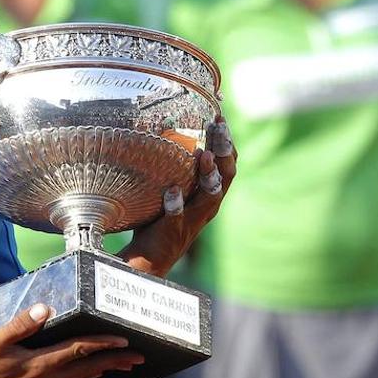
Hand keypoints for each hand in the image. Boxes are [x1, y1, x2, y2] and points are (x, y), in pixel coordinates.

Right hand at [0, 303, 143, 377]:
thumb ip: (20, 324)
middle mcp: (45, 377)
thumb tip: (45, 308)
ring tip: (123, 367)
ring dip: (103, 370)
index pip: (78, 351)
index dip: (102, 345)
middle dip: (115, 362)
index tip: (124, 341)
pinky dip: (85, 377)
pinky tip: (89, 374)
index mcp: (39, 364)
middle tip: (139, 359)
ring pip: (80, 377)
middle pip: (87, 368)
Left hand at [119, 117, 236, 277]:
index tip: (220, 118)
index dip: (228, 143)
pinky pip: (178, 217)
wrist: (149, 260)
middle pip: (226, 176)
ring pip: (210, 196)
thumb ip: (174, 170)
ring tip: (204, 156)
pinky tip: (172, 191)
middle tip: (219, 128)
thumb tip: (160, 132)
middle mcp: (207, 207)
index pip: (228, 166)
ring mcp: (192, 220)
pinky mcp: (174, 231)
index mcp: (209, 196)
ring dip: (209, 176)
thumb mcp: (173, 191)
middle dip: (225, 151)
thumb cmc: (160, 220)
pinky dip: (176, 204)